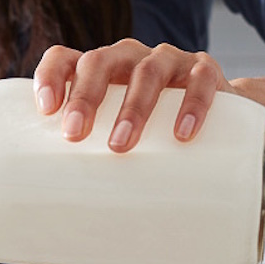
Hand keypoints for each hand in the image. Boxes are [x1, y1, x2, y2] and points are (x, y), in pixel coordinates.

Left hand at [32, 40, 236, 151]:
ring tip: (120, 145)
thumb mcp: (115, 135)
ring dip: (132, 108)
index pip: (64, 58)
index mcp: (99, 70)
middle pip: (99, 63)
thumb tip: (63, 206)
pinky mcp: (205, 69)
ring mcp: (167, 60)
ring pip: (146, 72)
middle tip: (74, 134)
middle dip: (84, 97)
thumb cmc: (152, 134)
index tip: (45, 109)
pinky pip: (199, 80)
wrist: (218, 121)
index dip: (50, 76)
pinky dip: (192, 105)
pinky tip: (183, 134)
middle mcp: (128, 57)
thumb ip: (91, 154)